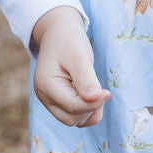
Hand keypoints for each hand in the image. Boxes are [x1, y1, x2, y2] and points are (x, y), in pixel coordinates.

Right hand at [31, 6, 110, 127]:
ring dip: (89, 111)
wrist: (59, 32)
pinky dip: (85, 111)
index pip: (72, 107)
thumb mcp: (79, 56)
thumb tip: (95, 98)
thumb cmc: (69, 41)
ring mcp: (49, 100)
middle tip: (102, 90)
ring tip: (97, 92)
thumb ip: (86, 79)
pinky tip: (93, 97)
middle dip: (90, 109)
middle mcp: (44, 96)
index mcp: (46, 85)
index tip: (107, 92)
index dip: (93, 103)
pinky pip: (72, 115)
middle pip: (71, 118)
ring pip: (72, 120)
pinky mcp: (57, 100)